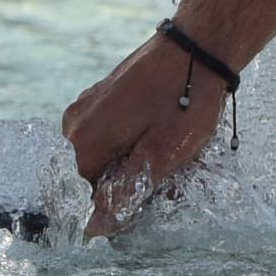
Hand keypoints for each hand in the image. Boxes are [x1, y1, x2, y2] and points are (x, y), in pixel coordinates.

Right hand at [62, 32, 228, 239]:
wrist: (199, 47)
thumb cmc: (185, 102)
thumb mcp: (160, 157)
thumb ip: (124, 194)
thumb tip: (92, 228)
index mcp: (83, 141)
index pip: (80, 196)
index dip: (112, 204)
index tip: (144, 199)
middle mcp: (75, 122)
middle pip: (90, 174)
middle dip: (124, 182)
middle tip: (165, 177)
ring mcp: (88, 105)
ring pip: (103, 153)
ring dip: (132, 162)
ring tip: (170, 154)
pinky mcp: (104, 95)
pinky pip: (110, 132)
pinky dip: (133, 141)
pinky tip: (163, 134)